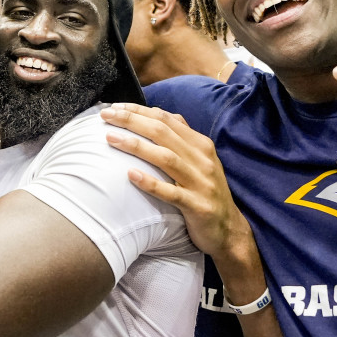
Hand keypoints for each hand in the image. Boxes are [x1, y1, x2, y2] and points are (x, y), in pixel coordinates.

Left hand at [100, 103, 254, 263]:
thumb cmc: (205, 191)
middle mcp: (202, 159)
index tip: (114, 107)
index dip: (139, 110)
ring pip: (166, 158)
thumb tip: (157, 112)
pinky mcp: (197, 206)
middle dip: (132, 121)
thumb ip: (181, 136)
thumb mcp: (199, 159)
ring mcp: (200, 183)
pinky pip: (171, 193)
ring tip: (110, 138)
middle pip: (162, 133)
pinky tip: (130, 175)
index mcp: (200, 145)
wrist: (230, 230)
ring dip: (136, 146)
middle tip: (106, 116)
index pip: (166, 119)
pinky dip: (151, 183)